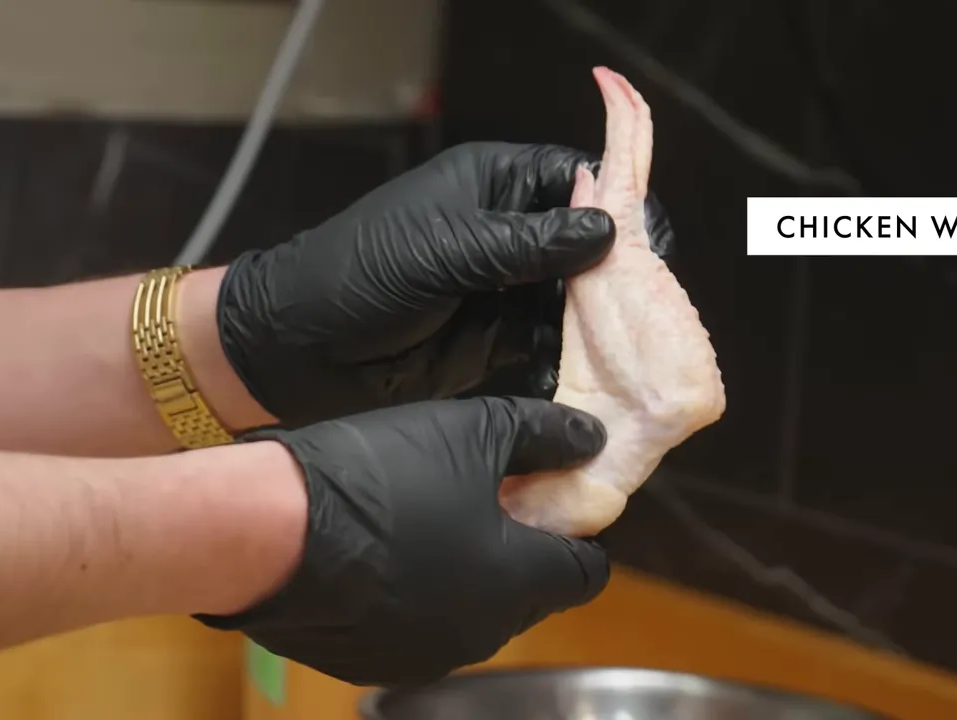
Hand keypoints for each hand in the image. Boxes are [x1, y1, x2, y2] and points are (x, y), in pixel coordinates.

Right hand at [193, 396, 610, 685]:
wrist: (266, 531)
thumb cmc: (383, 474)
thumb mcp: (474, 430)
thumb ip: (544, 436)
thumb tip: (590, 442)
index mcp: (520, 581)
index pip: (587, 573)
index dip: (580, 534)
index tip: (555, 500)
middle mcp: (482, 633)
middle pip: (530, 593)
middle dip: (519, 548)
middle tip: (484, 495)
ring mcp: (424, 656)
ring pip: (471, 611)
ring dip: (467, 572)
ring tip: (427, 517)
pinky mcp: (370, 662)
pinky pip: (416, 626)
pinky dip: (415, 594)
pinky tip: (381, 551)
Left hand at [216, 141, 674, 427]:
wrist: (299, 346)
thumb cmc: (360, 275)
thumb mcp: (446, 251)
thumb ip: (527, 243)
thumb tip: (608, 230)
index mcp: (492, 186)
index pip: (574, 179)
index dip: (617, 204)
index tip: (654, 244)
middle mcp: (507, 232)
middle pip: (586, 244)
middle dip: (619, 273)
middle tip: (657, 309)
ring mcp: (503, 286)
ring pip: (574, 298)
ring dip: (602, 323)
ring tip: (639, 351)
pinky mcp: (495, 338)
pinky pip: (550, 343)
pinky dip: (571, 359)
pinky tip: (598, 380)